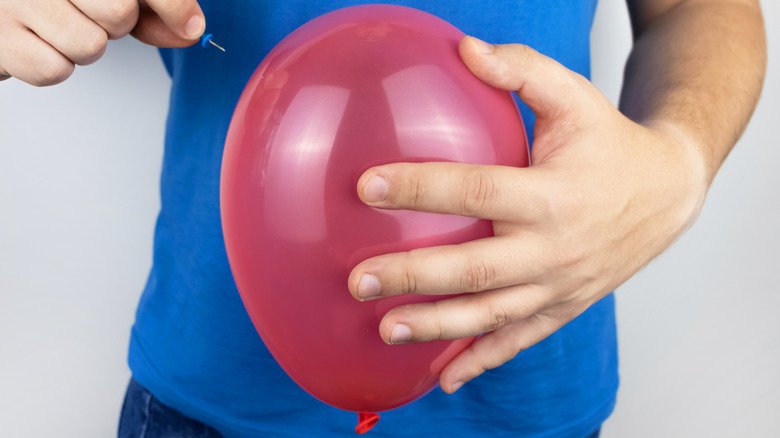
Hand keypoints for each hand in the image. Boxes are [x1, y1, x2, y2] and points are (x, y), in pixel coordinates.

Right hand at [0, 0, 204, 85]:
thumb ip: (152, 10)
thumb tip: (191, 31)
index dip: (173, 5)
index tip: (190, 26)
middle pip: (119, 14)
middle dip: (116, 25)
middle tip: (89, 14)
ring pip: (90, 47)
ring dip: (82, 48)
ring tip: (57, 27)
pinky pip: (54, 70)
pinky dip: (52, 65)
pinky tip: (36, 42)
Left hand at [348, 36, 709, 392]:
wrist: (666, 195)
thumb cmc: (610, 144)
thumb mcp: (575, 97)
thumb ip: (523, 70)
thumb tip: (465, 48)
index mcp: (553, 194)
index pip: (477, 192)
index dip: (421, 188)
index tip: (367, 187)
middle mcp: (554, 248)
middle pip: (475, 269)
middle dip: (413, 276)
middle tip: (359, 280)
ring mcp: (559, 285)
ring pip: (491, 314)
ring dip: (436, 327)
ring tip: (386, 330)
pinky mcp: (563, 307)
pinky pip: (519, 340)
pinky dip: (482, 360)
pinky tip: (445, 377)